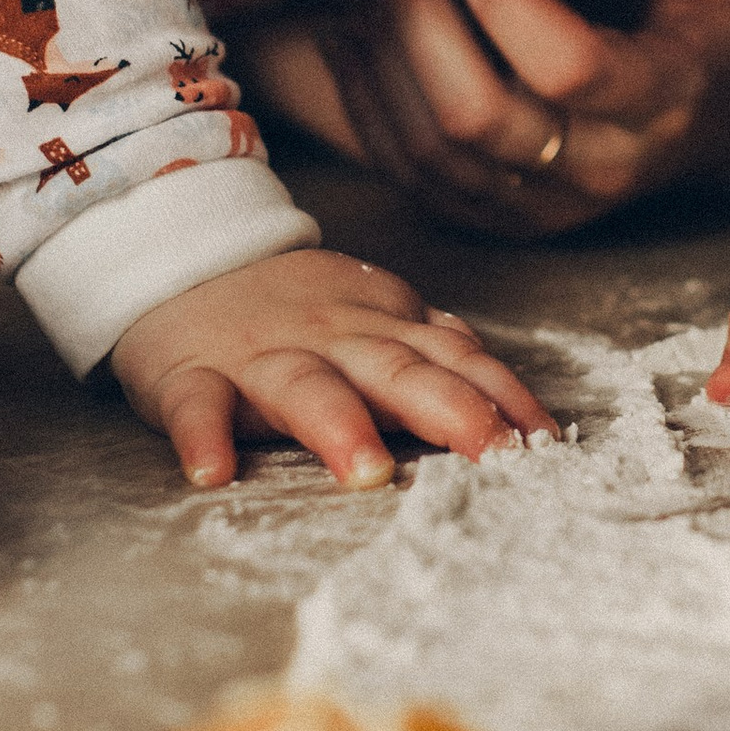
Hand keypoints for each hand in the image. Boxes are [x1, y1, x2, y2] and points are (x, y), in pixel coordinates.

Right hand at [111, 246, 554, 489]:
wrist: (183, 257)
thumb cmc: (291, 308)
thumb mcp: (373, 316)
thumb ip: (432, 350)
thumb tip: (503, 388)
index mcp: (383, 328)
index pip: (456, 360)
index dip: (503, 397)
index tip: (546, 442)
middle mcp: (333, 340)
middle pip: (397, 371)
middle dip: (450, 409)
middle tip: (492, 453)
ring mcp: (261, 357)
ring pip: (306, 389)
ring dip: (339, 427)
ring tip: (366, 473)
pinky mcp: (191, 374)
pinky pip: (198, 405)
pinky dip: (203, 435)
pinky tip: (213, 471)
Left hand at [184, 0, 729, 237]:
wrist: (723, 104)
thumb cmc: (721, 6)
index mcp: (664, 100)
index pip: (566, 65)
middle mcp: (601, 170)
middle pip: (476, 116)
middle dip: (415, 13)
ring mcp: (542, 207)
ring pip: (426, 149)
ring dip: (377, 52)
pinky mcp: (494, 216)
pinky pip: (404, 171)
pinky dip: (362, 99)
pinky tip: (346, 25)